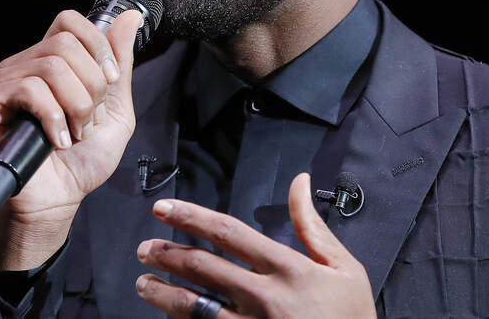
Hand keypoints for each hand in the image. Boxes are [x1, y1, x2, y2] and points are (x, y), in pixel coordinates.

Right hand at [0, 8, 142, 270]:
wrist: (58, 201)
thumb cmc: (81, 160)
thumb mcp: (115, 109)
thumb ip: (120, 65)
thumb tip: (130, 17)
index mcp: (49, 61)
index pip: (68, 22)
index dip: (96, 46)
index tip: (109, 81)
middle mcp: (21, 65)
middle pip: (64, 43)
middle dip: (91, 86)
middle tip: (89, 120)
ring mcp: (1, 82)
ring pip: (51, 66)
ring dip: (76, 105)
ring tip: (74, 134)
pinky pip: (28, 88)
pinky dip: (53, 116)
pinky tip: (57, 140)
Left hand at [134, 173, 375, 318]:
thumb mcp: (343, 268)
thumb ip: (312, 226)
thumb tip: (299, 183)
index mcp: (288, 270)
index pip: (228, 233)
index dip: (191, 217)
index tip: (164, 209)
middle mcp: (265, 298)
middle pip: (202, 268)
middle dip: (167, 254)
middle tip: (146, 248)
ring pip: (193, 307)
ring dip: (162, 292)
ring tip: (144, 282)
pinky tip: (169, 315)